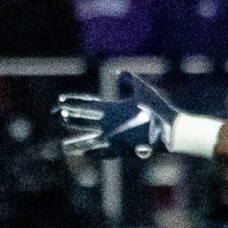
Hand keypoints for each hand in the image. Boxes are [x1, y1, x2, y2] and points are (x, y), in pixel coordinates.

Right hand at [56, 72, 181, 161]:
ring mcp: (116, 137)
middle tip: (55, 115)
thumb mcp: (141, 90)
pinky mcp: (124, 148)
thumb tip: (119, 72)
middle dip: (70, 118)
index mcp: (111, 110)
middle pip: (84, 121)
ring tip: (63, 147)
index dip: (74, 103)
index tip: (60, 100)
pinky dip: (96, 154)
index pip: (87, 106)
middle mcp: (110, 124)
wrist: (171, 126)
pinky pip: (106, 153)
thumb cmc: (158, 108)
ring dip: (77, 143)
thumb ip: (129, 80)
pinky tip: (85, 155)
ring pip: (91, 141)